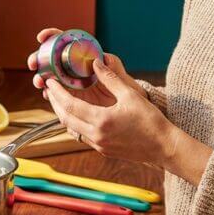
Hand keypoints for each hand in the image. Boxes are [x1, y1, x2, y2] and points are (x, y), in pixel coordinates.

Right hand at [27, 28, 145, 107]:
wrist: (130, 115)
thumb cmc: (126, 93)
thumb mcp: (122, 80)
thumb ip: (113, 68)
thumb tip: (102, 58)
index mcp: (86, 59)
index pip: (65, 42)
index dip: (52, 37)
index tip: (42, 37)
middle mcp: (76, 71)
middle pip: (51, 60)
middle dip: (39, 59)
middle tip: (34, 64)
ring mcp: (72, 85)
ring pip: (51, 78)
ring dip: (42, 78)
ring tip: (40, 83)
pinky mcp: (71, 100)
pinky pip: (56, 96)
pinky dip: (50, 95)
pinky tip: (48, 96)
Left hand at [44, 57, 178, 167]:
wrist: (163, 147)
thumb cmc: (151, 120)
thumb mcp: (130, 95)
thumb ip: (110, 79)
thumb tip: (96, 63)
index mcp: (101, 120)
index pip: (70, 105)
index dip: (57, 93)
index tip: (50, 82)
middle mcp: (96, 136)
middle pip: (66, 119)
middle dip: (55, 103)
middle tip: (50, 90)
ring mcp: (99, 146)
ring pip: (72, 129)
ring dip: (64, 115)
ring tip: (59, 101)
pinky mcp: (104, 150)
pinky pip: (82, 136)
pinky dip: (75, 124)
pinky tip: (77, 115)